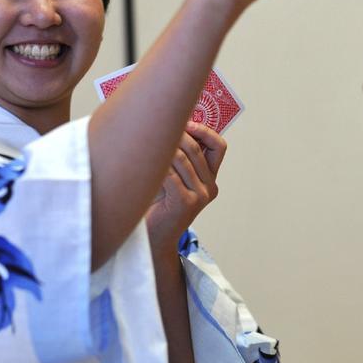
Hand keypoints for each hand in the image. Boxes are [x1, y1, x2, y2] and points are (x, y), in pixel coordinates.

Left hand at [145, 122, 226, 257]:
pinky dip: (156, 167)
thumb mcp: (171, 177)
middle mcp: (210, 187)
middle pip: (196, 149)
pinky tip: (143, 169)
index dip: (205, 131)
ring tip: (144, 148)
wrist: (152, 240)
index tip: (186, 122)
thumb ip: (176, 157)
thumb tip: (168, 124)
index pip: (218, 146)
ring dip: (162, 150)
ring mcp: (200, 196)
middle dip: (175, 135)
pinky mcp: (185, 203)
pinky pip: (171, 174)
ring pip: (182, 159)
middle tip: (154, 129)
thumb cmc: (156, 205)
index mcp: (210, 179)